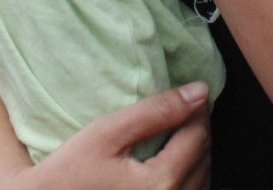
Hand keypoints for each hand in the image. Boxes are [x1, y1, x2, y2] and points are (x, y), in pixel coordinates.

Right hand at [17, 84, 211, 189]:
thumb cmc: (68, 173)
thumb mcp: (107, 134)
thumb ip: (155, 112)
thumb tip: (199, 92)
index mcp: (162, 182)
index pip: (198, 135)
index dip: (198, 109)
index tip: (192, 91)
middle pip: (204, 158)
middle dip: (198, 130)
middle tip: (185, 107)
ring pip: (202, 181)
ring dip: (197, 155)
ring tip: (180, 132)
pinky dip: (188, 178)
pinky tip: (173, 164)